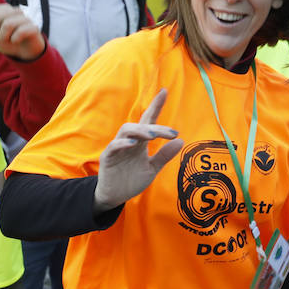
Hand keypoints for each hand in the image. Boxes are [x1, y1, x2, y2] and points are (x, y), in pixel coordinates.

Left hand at [0, 4, 45, 60]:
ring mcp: (25, 18)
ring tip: (8, 40)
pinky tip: (17, 41)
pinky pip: (20, 32)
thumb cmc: (8, 41)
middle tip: (0, 38)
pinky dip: (15, 40)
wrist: (24, 52)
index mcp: (3, 10)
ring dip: (4, 38)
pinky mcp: (33, 27)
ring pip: (7, 24)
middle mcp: (14, 11)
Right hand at [94, 89, 183, 211]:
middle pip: (140, 125)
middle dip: (155, 126)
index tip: (165, 91)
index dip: (156, 106)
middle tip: (171, 133)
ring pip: (126, 130)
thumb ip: (164, 155)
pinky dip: (122, 143)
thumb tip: (181, 140)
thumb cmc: (132, 180)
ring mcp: (117, 148)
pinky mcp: (108, 158)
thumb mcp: (152, 169)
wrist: (115, 197)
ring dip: (140, 130)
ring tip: (152, 136)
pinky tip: (133, 144)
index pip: (148, 120)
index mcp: (140, 142)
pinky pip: (113, 146)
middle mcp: (129, 142)